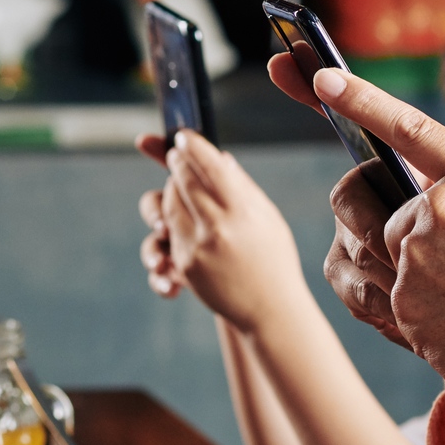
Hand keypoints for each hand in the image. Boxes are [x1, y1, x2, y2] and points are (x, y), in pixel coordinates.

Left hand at [135, 129, 307, 331]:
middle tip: (176, 150)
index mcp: (243, 212)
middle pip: (185, 182)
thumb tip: (220, 158)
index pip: (210, 167)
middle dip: (178, 162)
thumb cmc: (274, 257)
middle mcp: (218, 229)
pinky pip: (170, 230)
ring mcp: (197, 248)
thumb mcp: (268, 218)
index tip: (184, 135)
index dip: (194, 146)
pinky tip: (178, 204)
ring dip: (172, 186)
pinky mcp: (184, 265)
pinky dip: (171, 213)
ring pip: (171, 204)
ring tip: (178, 175)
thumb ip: (242, 187)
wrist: (268, 309)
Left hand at [305, 67, 444, 439]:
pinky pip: (385, 292)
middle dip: (385, 221)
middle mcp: (443, 205)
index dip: (358, 100)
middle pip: (373, 204)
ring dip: (407, 268)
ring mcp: (418, 252)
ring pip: (381, 251)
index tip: (320, 76)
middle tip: (428, 246)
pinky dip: (412, 304)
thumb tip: (405, 193)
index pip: (406, 126)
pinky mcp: (401, 297)